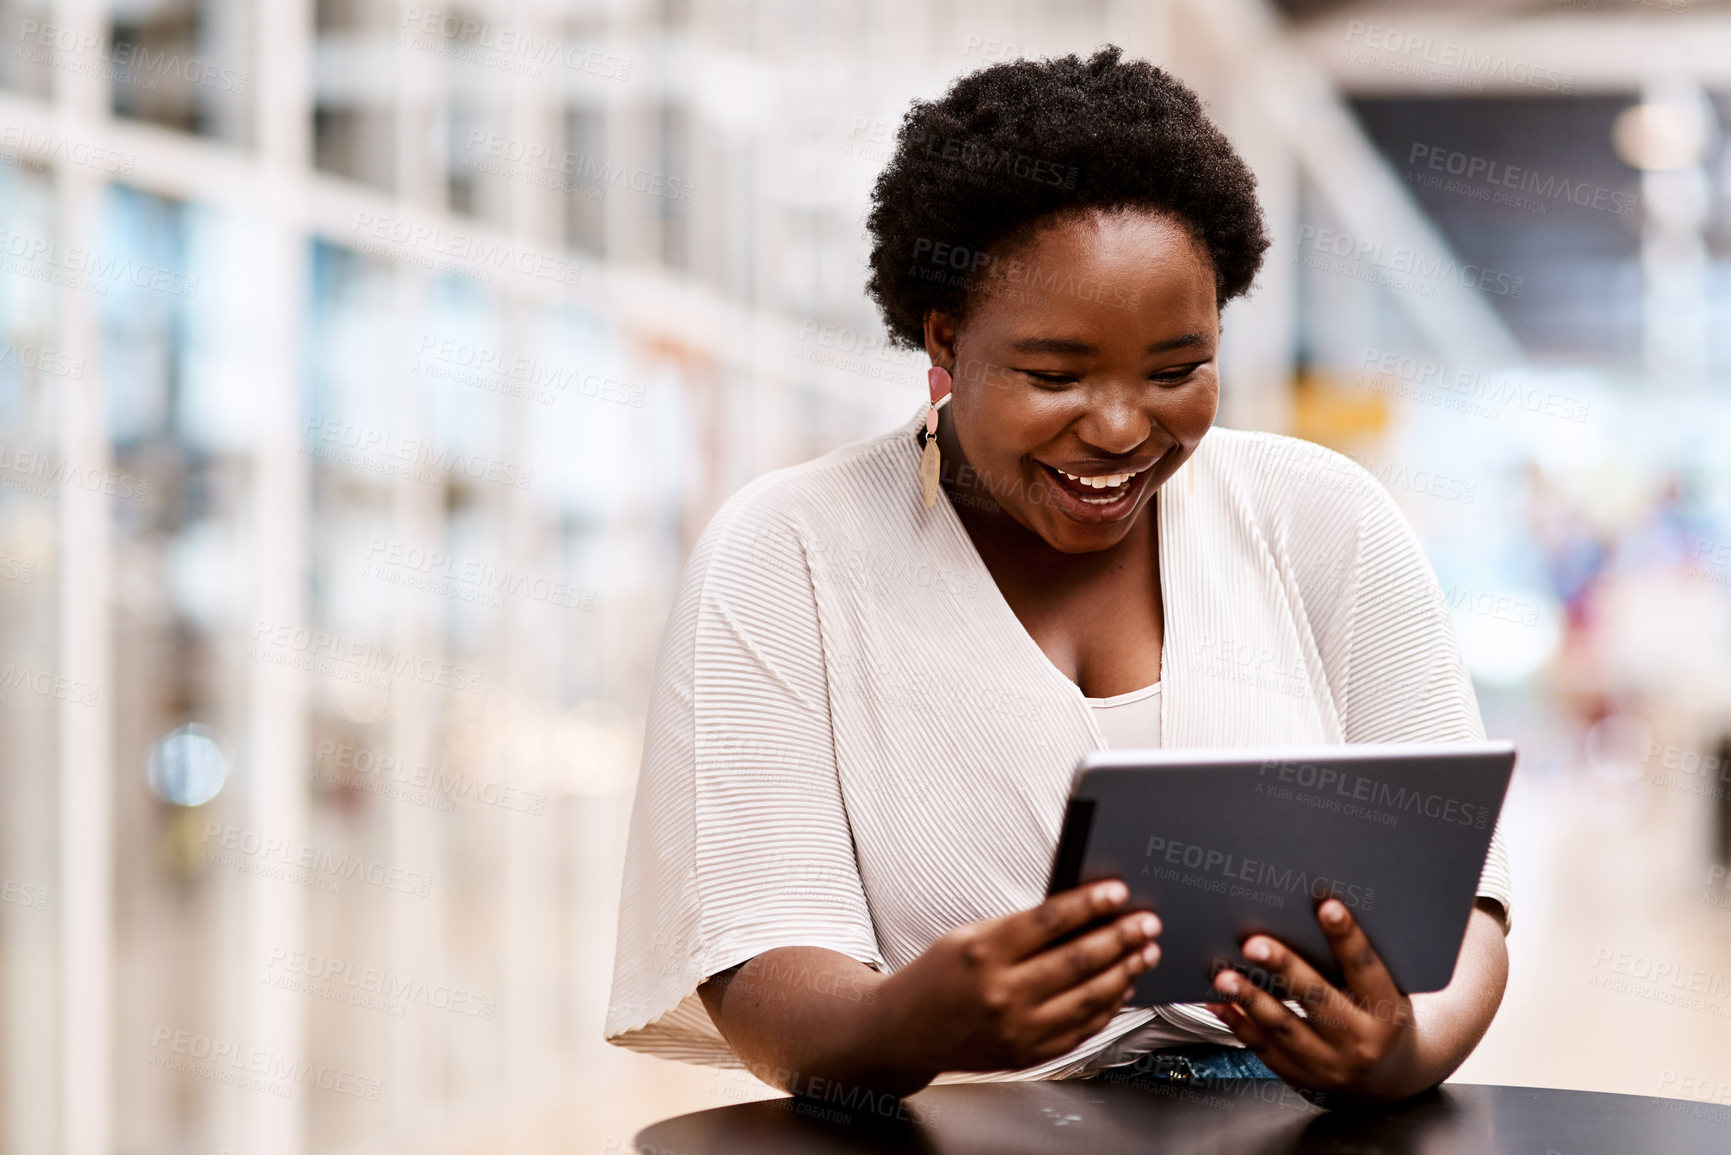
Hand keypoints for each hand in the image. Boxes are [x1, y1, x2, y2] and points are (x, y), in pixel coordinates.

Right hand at [876, 879, 1160, 1076]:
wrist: (904, 1032)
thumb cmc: (938, 976)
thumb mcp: (969, 936)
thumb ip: (1021, 929)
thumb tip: (1081, 916)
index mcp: (983, 952)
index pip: (1049, 921)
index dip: (1089, 905)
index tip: (1118, 892)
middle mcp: (1001, 994)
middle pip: (1078, 961)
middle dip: (1121, 938)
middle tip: (1148, 923)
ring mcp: (1016, 1029)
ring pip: (1089, 998)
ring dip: (1124, 972)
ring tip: (1144, 953)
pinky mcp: (1027, 1054)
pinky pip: (1081, 1029)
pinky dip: (1107, 1006)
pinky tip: (1121, 986)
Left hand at [1204, 898, 1423, 1104]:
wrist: (1389, 1078)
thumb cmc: (1382, 1019)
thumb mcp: (1385, 994)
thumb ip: (1355, 966)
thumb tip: (1308, 917)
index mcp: (1387, 1013)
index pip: (1365, 969)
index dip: (1347, 938)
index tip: (1327, 906)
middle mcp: (1360, 1042)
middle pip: (1317, 999)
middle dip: (1284, 968)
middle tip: (1255, 944)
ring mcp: (1329, 1065)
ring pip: (1283, 1028)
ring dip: (1250, 999)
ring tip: (1224, 976)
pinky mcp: (1302, 1078)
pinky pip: (1263, 1048)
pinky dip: (1238, 1023)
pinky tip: (1218, 1002)